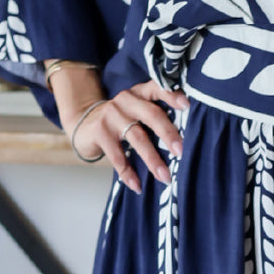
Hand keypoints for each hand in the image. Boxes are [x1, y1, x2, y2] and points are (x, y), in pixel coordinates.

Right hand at [69, 79, 189, 189]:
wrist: (85, 124)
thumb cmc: (122, 120)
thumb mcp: (138, 109)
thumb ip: (157, 115)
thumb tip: (188, 140)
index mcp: (140, 92)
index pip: (158, 88)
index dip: (172, 95)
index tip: (187, 105)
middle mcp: (127, 100)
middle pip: (152, 115)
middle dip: (168, 134)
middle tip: (181, 152)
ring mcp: (112, 115)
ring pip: (137, 138)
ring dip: (152, 160)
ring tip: (165, 177)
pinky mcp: (100, 132)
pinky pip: (117, 156)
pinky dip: (128, 173)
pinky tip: (137, 186)